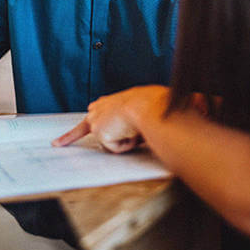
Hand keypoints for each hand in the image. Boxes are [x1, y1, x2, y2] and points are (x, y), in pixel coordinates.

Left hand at [52, 85, 170, 152]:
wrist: (149, 105)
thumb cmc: (156, 102)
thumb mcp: (153, 104)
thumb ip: (157, 112)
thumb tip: (194, 105)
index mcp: (112, 101)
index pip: (97, 109)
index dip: (92, 119)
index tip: (83, 123)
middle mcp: (101, 109)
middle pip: (82, 127)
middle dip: (68, 137)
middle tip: (55, 144)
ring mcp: (98, 120)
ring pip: (110, 142)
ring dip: (123, 141)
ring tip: (134, 129)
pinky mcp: (99, 132)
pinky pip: (116, 148)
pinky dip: (125, 145)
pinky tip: (131, 134)